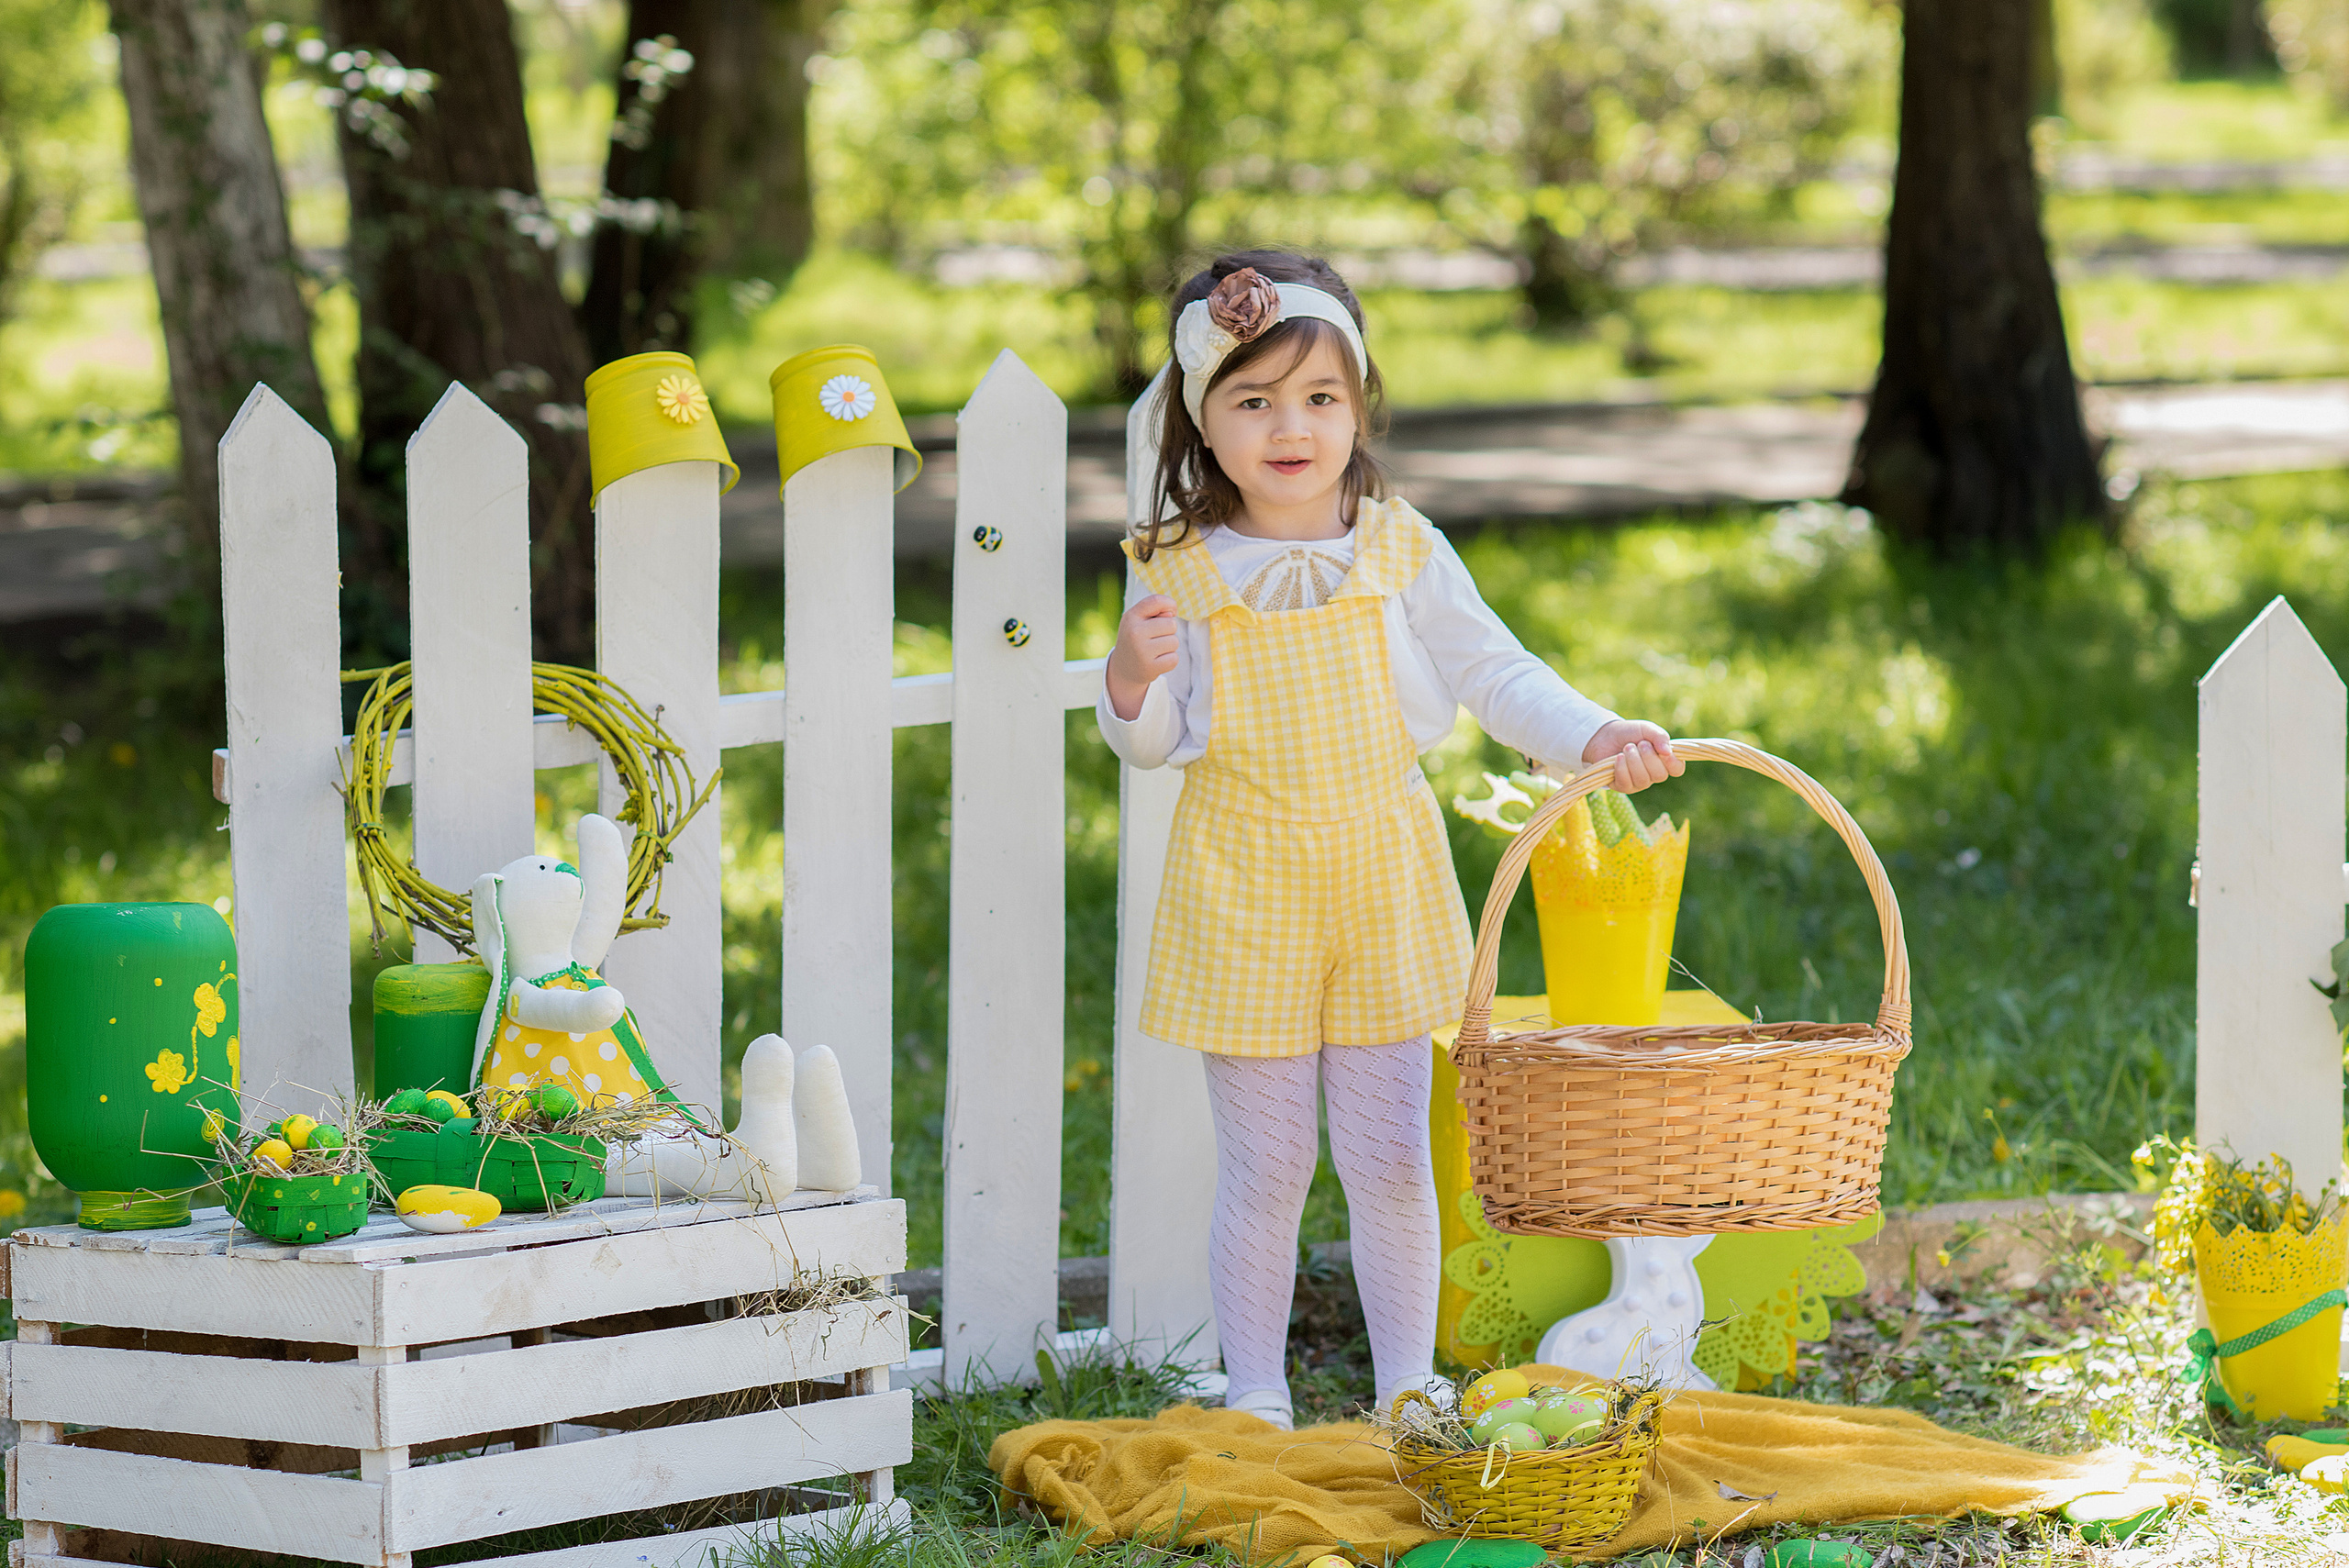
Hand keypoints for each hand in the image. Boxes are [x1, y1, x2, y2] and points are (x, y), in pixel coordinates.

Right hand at [1106, 593, 1178, 719]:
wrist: (1123, 669)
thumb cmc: (1136, 639)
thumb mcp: (1138, 620)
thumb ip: (1156, 611)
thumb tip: (1172, 613)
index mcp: (1131, 617)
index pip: (1156, 601)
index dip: (1170, 603)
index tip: (1171, 611)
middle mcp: (1135, 633)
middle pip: (1171, 624)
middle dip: (1169, 631)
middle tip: (1156, 638)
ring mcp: (1142, 652)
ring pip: (1174, 642)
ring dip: (1170, 646)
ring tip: (1155, 650)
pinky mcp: (1150, 668)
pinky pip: (1174, 658)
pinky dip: (1170, 660)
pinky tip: (1157, 660)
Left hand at [1581, 719, 1682, 793]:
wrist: (1605, 736)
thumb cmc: (1630, 733)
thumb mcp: (1646, 729)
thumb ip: (1660, 737)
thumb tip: (1667, 752)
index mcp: (1664, 760)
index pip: (1677, 769)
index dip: (1673, 763)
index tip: (1663, 752)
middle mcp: (1653, 774)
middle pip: (1660, 775)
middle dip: (1648, 757)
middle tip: (1639, 744)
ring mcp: (1638, 782)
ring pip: (1642, 780)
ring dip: (1633, 760)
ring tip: (1627, 747)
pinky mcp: (1623, 786)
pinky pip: (1626, 783)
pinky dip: (1621, 768)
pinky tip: (1618, 758)